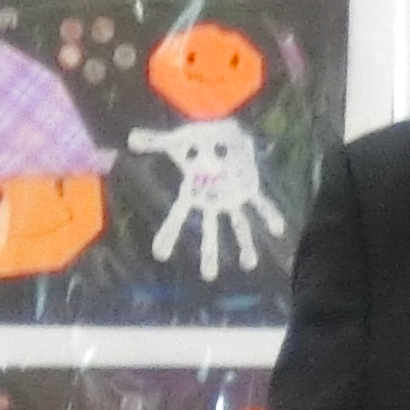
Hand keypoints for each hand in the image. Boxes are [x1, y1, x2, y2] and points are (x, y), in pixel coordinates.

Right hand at [125, 119, 284, 282]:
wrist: (222, 133)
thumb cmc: (197, 141)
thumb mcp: (176, 141)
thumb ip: (155, 142)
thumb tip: (131, 137)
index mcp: (193, 195)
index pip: (177, 219)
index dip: (169, 235)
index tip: (160, 255)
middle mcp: (212, 203)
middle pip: (210, 233)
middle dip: (209, 253)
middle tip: (208, 276)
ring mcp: (232, 198)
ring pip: (238, 226)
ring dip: (244, 244)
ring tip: (249, 263)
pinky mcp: (248, 188)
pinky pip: (260, 204)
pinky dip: (269, 215)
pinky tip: (278, 229)